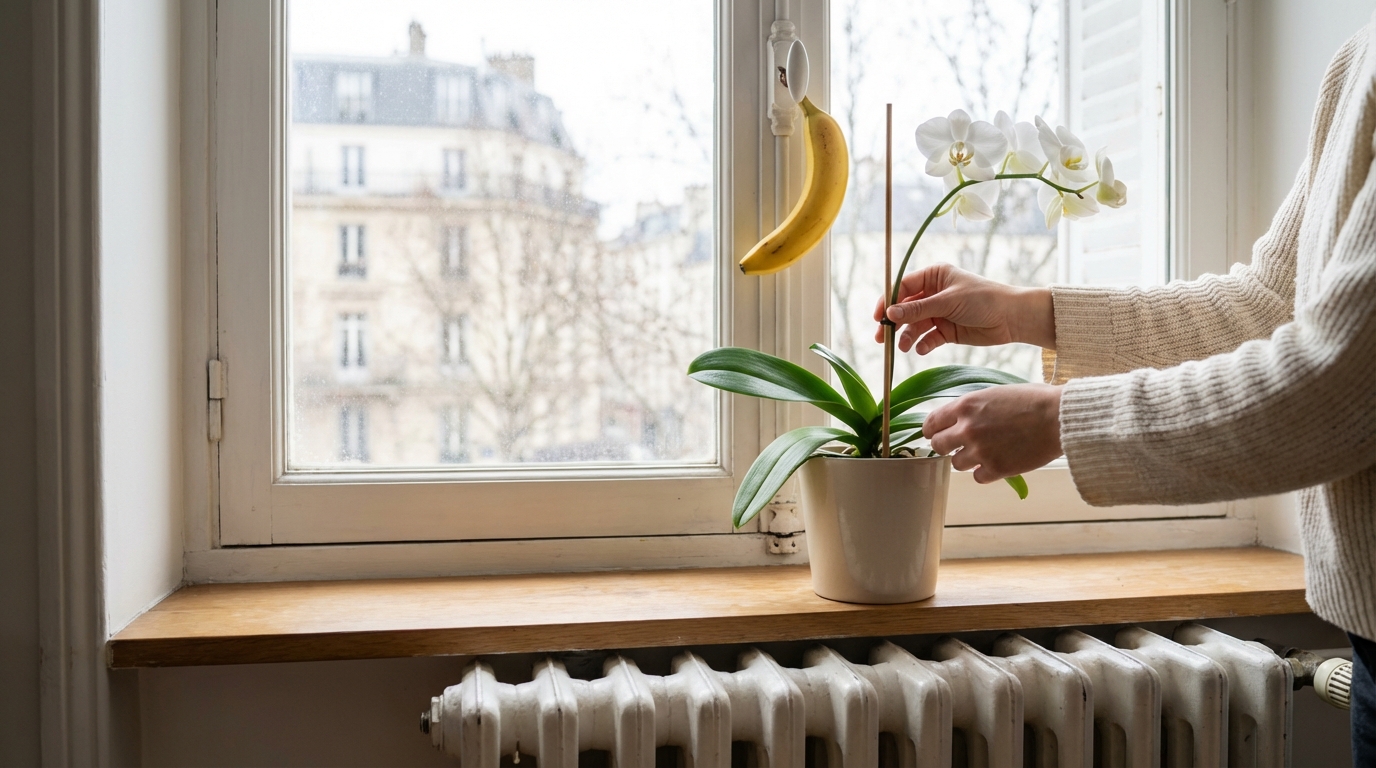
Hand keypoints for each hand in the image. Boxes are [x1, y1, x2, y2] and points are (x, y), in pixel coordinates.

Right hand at [873, 264, 1055, 353]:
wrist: (1012, 318)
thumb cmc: (983, 299)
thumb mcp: (948, 301)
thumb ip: (918, 309)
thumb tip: (890, 314)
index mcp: (933, 276)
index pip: (902, 287)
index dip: (888, 301)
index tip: (879, 317)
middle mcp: (933, 294)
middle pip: (904, 309)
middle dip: (893, 324)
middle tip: (882, 338)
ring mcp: (939, 313)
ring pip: (914, 326)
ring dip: (907, 337)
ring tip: (904, 348)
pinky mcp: (946, 331)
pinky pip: (928, 338)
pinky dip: (923, 344)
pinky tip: (922, 349)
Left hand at [923, 383, 1063, 483]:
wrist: (1060, 417)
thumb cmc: (1034, 400)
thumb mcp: (995, 394)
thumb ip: (973, 407)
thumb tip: (959, 418)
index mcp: (966, 406)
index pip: (932, 422)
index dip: (932, 430)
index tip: (935, 434)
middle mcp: (968, 429)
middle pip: (938, 446)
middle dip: (946, 446)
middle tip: (958, 446)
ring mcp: (981, 451)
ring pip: (956, 463)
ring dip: (967, 459)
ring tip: (984, 452)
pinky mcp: (996, 469)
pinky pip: (977, 477)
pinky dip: (985, 473)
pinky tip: (996, 463)